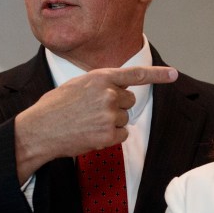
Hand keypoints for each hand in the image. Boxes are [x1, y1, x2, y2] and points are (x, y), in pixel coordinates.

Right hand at [14, 66, 177, 180]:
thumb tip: (117, 89)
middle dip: (117, 106)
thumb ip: (100, 84)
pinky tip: (91, 134)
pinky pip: (122, 135)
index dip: (157, 75)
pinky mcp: (108, 135)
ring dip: (111, 123)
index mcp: (100, 77)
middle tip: (93, 111)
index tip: (174, 74)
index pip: (135, 74)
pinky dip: (110, 137)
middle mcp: (108, 93)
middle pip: (129, 101)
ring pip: (124, 119)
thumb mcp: (77, 85)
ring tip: (87, 123)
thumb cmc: (55, 107)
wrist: (39, 130)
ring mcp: (109, 114)